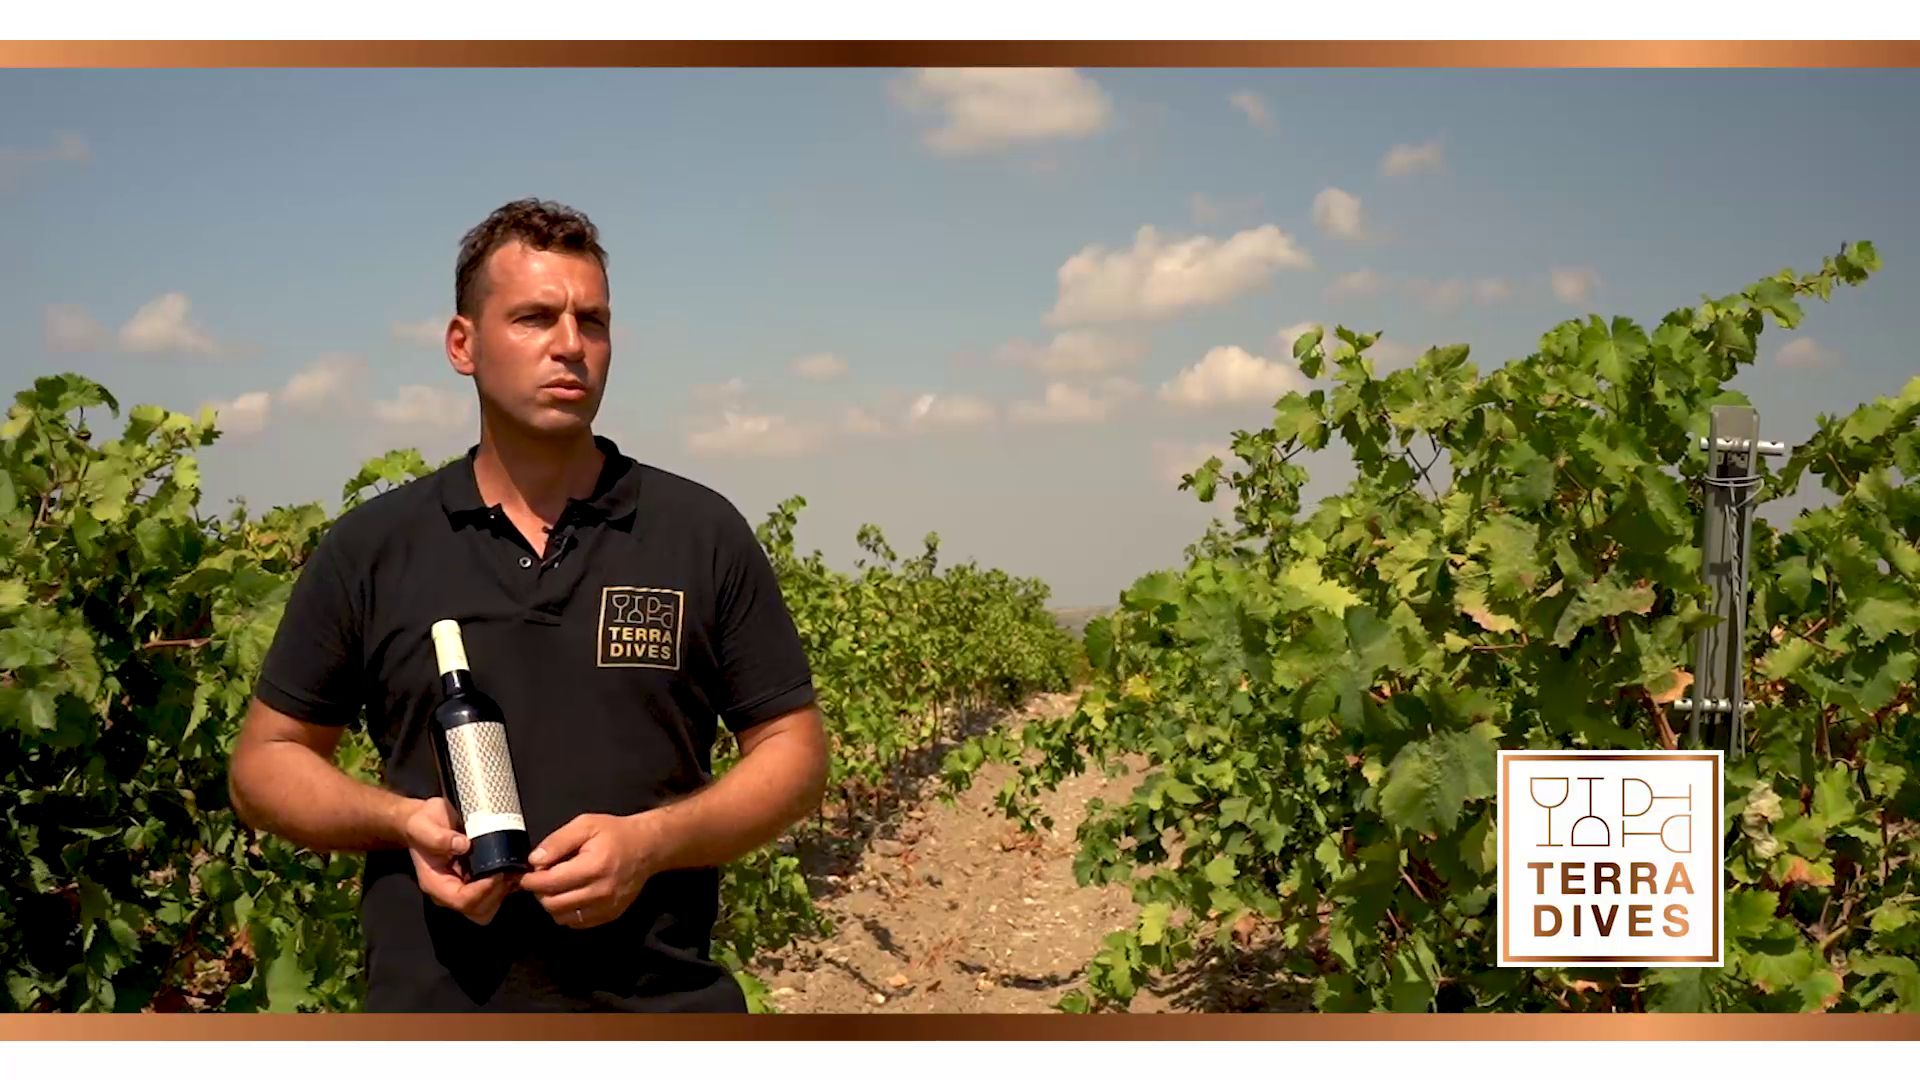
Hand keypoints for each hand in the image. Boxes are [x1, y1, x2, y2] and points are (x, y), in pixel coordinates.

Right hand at [399, 796, 518, 924]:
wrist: (426, 821)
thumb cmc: (423, 824)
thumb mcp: (423, 825)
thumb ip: (438, 837)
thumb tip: (464, 846)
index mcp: (435, 884)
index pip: (461, 900)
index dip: (482, 890)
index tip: (498, 872)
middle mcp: (449, 892)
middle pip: (477, 911)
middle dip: (496, 894)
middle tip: (507, 871)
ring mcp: (464, 889)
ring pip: (488, 907)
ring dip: (503, 891)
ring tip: (511, 869)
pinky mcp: (476, 883)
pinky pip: (494, 895)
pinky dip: (506, 886)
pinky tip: (512, 868)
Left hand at [519, 812, 664, 929]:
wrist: (647, 848)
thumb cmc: (614, 834)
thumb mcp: (585, 825)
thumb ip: (558, 842)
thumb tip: (534, 861)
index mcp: (593, 866)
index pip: (551, 883)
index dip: (532, 881)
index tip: (526, 875)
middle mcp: (600, 891)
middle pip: (553, 904)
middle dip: (540, 893)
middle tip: (541, 879)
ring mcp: (606, 907)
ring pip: (562, 917)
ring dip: (552, 904)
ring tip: (555, 887)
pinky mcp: (610, 915)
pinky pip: (577, 923)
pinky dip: (567, 912)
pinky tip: (570, 896)